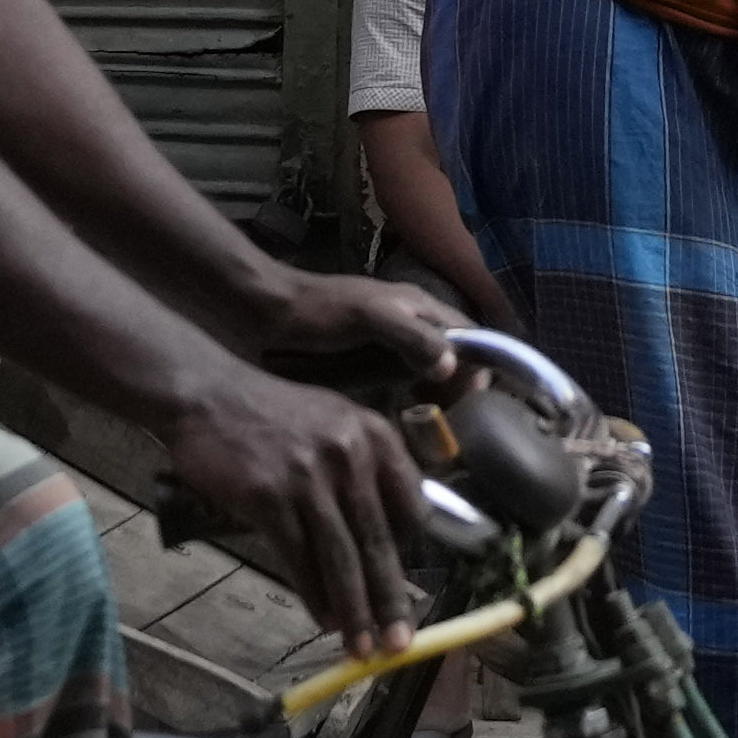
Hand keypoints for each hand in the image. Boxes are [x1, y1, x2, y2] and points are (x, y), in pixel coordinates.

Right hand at [149, 359, 423, 656]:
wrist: (206, 396)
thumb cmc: (271, 414)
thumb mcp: (334, 422)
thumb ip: (364, 467)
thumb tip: (385, 534)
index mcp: (375, 434)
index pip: (411, 507)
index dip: (409, 554)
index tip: (404, 585)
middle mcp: (349, 454)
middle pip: (378, 541)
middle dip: (390, 600)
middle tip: (400, 644)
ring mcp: (308, 476)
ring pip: (341, 557)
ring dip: (354, 610)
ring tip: (362, 647)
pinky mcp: (268, 496)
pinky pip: (298, 557)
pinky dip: (312, 594)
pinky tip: (322, 618)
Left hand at [251, 260, 468, 405]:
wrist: (258, 315)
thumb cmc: (315, 310)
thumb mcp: (368, 316)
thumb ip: (412, 337)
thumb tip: (451, 367)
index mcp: (416, 306)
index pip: (467, 333)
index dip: (478, 363)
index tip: (476, 401)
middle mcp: (407, 327)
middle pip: (450, 358)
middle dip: (458, 388)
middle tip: (453, 423)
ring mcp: (384, 350)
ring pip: (424, 376)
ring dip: (432, 400)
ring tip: (431, 431)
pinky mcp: (361, 370)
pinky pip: (397, 389)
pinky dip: (406, 406)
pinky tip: (399, 425)